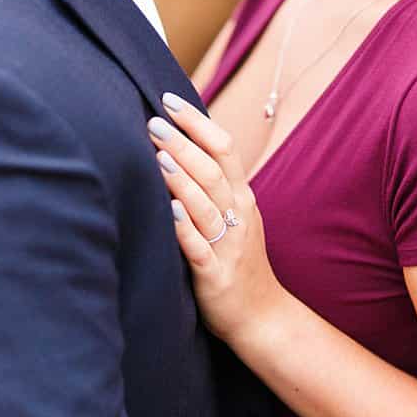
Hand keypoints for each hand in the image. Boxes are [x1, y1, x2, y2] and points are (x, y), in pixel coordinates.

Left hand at [152, 93, 282, 344]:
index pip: (225, 149)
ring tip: (158, 154)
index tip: (169, 99)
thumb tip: (177, 147)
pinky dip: (184, 229)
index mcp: (243, 198)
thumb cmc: (239, 263)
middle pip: (214, 171)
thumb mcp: (234, 218)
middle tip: (154, 122)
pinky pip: (200, 248)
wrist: (263, 317)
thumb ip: (212, 186)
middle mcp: (239, 216)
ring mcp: (229, 245)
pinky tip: (168, 211)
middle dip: (183, 144)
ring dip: (182, 179)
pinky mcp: (215, 275)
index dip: (198, 123)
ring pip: (207, 205)